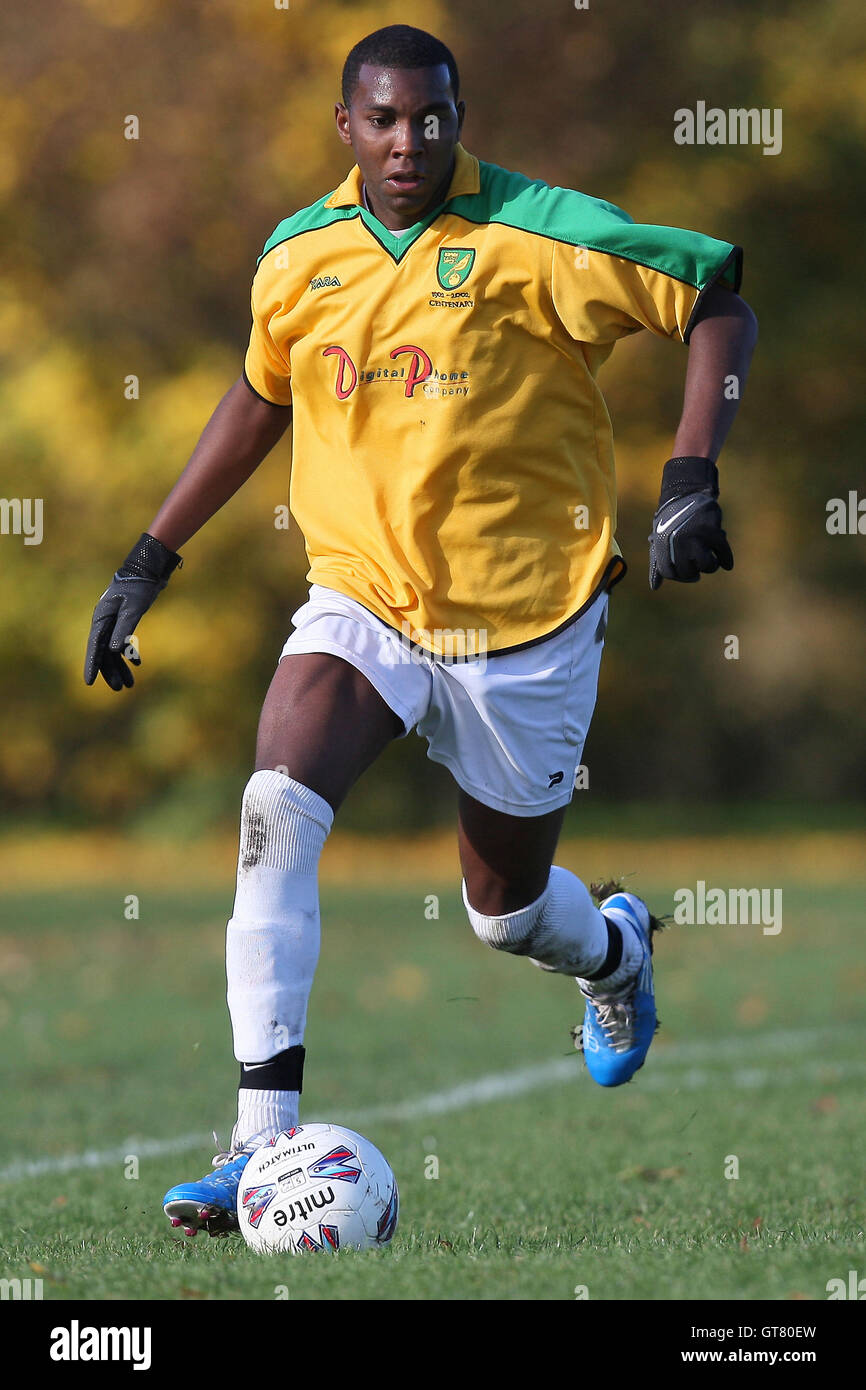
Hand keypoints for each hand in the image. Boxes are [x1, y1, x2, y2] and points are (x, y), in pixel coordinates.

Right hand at [84, 533, 181, 689]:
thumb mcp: (133, 608)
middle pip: (104, 651)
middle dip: (110, 671)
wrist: (149, 568)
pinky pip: (122, 642)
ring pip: (113, 649)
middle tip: (120, 689)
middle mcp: (105, 620)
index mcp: (102, 617)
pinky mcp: (125, 619)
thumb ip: (124, 628)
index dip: (92, 665)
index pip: (95, 646)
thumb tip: (113, 651)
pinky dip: (129, 653)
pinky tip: (137, 664)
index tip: (89, 683)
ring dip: (121, 666)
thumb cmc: (139, 586)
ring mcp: (114, 620)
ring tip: (129, 685)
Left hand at [648, 456, 732, 589]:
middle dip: (695, 571)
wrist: (687, 491)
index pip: (670, 573)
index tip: (689, 573)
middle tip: (698, 564)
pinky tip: (727, 564)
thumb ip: (657, 562)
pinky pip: (722, 551)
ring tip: (710, 559)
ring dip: (711, 565)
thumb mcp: (660, 538)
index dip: (680, 576)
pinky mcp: (711, 529)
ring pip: (706, 565)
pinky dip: (726, 559)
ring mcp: (694, 536)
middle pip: (688, 572)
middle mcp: (676, 542)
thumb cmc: (671, 519)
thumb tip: (654, 587)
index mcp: (661, 544)